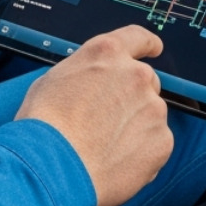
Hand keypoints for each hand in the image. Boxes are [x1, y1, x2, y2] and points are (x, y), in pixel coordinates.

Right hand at [16, 26, 174, 205]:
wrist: (52, 168)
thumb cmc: (44, 126)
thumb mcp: (54, 80)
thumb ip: (85, 75)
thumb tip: (92, 85)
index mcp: (107, 54)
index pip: (137, 37)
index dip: (147, 44)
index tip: (154, 48)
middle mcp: (136, 75)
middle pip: (145, 82)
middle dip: (132, 99)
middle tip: (107, 122)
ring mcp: (153, 108)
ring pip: (150, 116)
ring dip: (135, 128)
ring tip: (103, 149)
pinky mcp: (161, 141)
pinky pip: (155, 145)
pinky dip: (141, 154)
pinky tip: (115, 163)